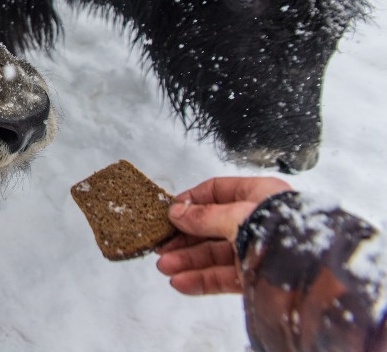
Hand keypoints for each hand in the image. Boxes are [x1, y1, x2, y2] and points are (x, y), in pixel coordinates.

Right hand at [156, 176, 291, 295]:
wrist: (311, 271)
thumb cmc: (282, 232)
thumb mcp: (236, 215)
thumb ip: (203, 216)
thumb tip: (176, 213)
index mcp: (259, 196)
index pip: (218, 192)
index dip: (191, 201)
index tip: (169, 212)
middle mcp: (258, 221)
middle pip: (212, 226)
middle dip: (184, 238)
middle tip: (162, 245)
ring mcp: (257, 250)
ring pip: (215, 254)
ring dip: (188, 260)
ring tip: (164, 267)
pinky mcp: (258, 276)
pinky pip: (224, 276)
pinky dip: (201, 280)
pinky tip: (181, 282)